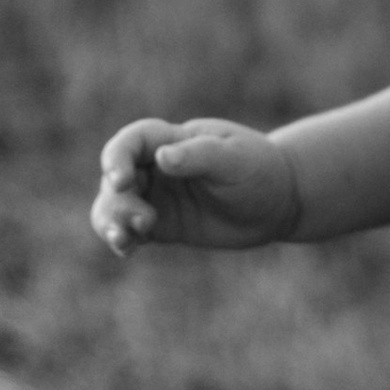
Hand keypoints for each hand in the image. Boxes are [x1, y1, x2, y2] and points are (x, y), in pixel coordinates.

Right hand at [92, 117, 301, 258]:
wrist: (277, 202)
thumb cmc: (260, 170)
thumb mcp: (236, 159)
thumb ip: (200, 156)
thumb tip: (162, 157)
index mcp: (174, 139)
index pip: (133, 141)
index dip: (117, 157)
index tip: (120, 179)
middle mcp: (157, 166)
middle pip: (116, 178)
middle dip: (118, 199)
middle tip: (143, 220)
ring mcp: (157, 196)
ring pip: (115, 205)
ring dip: (111, 220)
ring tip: (124, 239)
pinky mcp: (161, 224)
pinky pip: (130, 230)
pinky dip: (121, 238)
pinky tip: (125, 250)